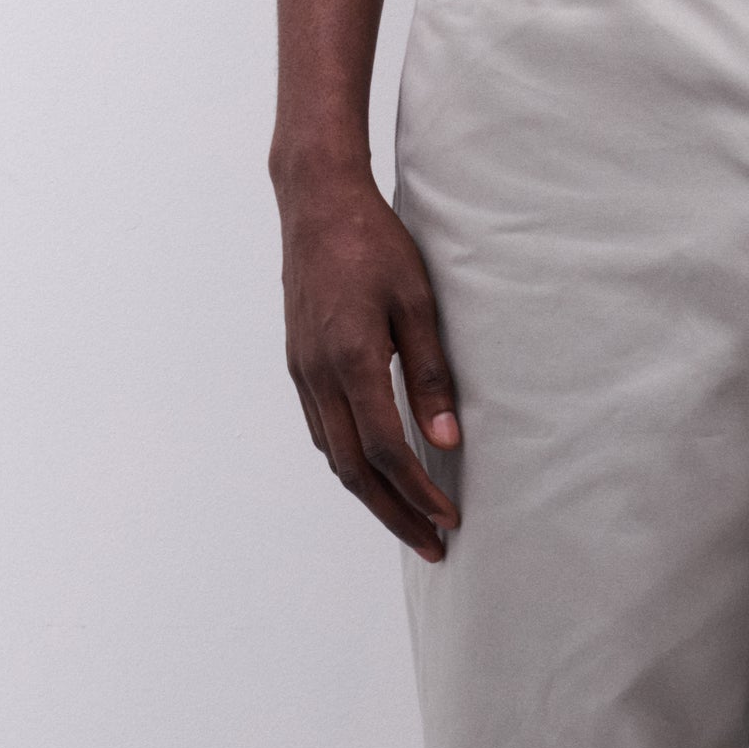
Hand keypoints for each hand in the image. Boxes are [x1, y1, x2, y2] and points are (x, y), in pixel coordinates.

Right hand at [277, 166, 461, 559]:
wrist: (316, 200)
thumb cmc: (374, 242)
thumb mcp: (419, 303)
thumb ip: (431, 375)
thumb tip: (447, 442)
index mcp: (351, 360)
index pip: (387, 451)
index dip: (419, 494)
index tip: (449, 520)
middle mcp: (319, 374)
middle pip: (354, 471)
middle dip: (395, 515)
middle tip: (432, 547)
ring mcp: (302, 371)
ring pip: (333, 456)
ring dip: (371, 496)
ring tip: (408, 520)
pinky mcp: (298, 364)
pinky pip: (321, 432)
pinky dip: (349, 463)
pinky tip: (376, 473)